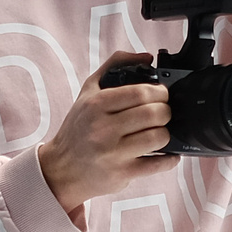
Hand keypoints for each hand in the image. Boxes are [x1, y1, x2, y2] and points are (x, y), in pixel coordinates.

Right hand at [37, 52, 178, 216]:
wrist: (61, 169)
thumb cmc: (78, 129)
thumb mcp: (88, 92)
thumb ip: (114, 66)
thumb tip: (147, 57)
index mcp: (96, 105)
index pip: (141, 92)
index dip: (160, 92)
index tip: (161, 95)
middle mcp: (103, 128)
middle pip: (154, 114)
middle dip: (165, 111)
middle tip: (162, 113)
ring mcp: (113, 153)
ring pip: (158, 137)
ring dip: (165, 133)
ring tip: (158, 132)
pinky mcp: (122, 174)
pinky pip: (158, 164)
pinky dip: (170, 158)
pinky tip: (166, 153)